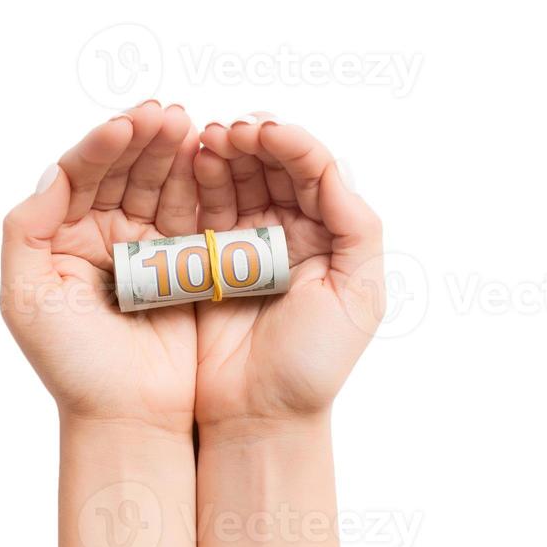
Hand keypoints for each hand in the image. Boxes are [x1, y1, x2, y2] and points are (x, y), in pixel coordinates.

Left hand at [2, 102, 200, 432]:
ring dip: (176, 154)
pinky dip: (203, 187)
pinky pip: (195, 215)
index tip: (126, 125)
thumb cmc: (72, 366)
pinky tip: (212, 163)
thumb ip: (25, 229)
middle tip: (169, 115)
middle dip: (145, 139)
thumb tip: (54, 172)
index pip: (80, 174)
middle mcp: (103, 234)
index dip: (103, 146)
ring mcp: (148, 247)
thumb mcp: (25, 297)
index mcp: (62, 236)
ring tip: (193, 129)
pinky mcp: (188, 265)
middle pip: (124, 170)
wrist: (129, 417)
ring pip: (161, 185)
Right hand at [192, 115, 385, 430]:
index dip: (291, 144)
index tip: (264, 131)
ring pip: (233, 178)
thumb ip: (357, 229)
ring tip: (206, 141)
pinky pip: (197, 209)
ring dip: (220, 153)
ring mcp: (242, 242)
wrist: (258, 416)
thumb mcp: (358, 297)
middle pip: (270, 165)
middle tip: (228, 131)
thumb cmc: (313, 365)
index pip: (314, 171)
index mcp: (329, 234)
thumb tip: (334, 168)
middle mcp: (287, 230)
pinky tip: (187, 163)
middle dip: (251, 140)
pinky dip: (192, 181)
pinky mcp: (202, 259)